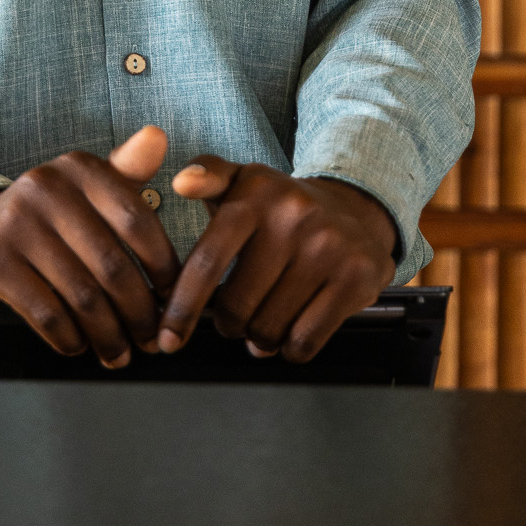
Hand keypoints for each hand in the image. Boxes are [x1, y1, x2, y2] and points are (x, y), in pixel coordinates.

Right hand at [0, 125, 178, 367]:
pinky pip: (46, 312)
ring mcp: (16, 224)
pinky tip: (78, 344)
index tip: (171, 300)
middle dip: (138, 313)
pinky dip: (69, 338)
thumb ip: (127, 169)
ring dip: (108, 335)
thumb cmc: (46, 214)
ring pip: (82, 296)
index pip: (137, 220)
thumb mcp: (85, 186)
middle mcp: (47, 187)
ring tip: (118, 353)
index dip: (163, 268)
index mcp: (80, 168)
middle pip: (112, 265)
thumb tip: (158, 136)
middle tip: (148, 340)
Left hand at [158, 159, 396, 364]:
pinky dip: (291, 349)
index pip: (208, 260)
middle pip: (236, 306)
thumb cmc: (284, 207)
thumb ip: (208, 175)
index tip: (169, 337)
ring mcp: (328, 247)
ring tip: (265, 320)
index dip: (183, 305)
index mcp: (256, 193)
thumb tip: (181, 182)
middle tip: (236, 317)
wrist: (355, 211)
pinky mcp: (356, 277)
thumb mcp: (244, 181)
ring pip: (268, 329)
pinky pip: (305, 341)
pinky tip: (292, 331)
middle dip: (229, 324)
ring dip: (260, 339)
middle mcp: (293, 216)